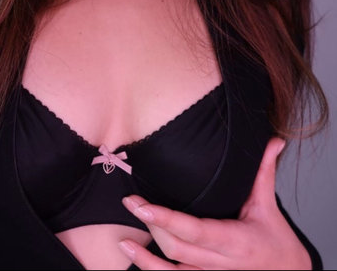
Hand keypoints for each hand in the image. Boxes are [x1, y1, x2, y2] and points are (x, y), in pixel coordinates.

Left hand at [119, 138, 311, 269]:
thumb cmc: (277, 241)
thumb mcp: (268, 205)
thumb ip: (264, 171)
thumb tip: (273, 141)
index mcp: (235, 241)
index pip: (195, 231)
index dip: (167, 220)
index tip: (144, 206)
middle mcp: (221, 262)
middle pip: (178, 248)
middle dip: (151, 226)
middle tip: (130, 204)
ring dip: (146, 262)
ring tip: (124, 244)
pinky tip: (140, 263)